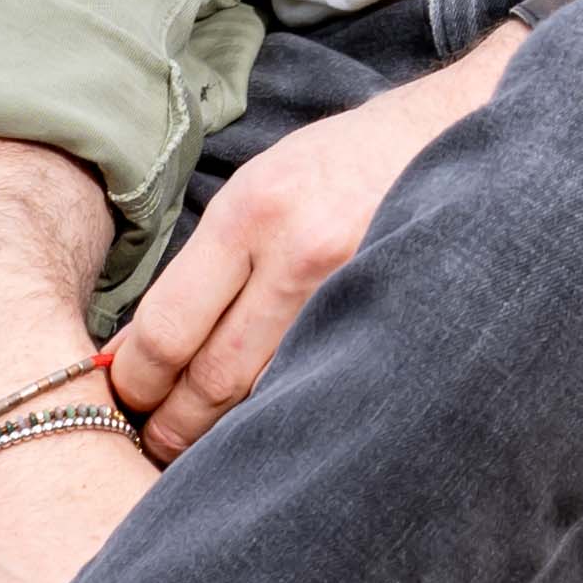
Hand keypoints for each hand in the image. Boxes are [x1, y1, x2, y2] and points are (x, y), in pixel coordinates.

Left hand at [103, 33, 512, 466]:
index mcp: (252, 211)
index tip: (122, 400)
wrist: (460, 134)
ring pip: (268, 397)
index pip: (168, 328)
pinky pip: (324, 388)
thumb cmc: (347, 164)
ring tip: (201, 448)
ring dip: (225, 434)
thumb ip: (201, 268)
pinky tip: (271, 432)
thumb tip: (133, 352)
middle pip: (213, 377)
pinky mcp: (399, 319)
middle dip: (171, 424)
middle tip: (153, 444)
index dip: (135, 381)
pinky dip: (288, 416)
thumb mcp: (261, 187)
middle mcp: (300, 252)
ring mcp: (356, 291)